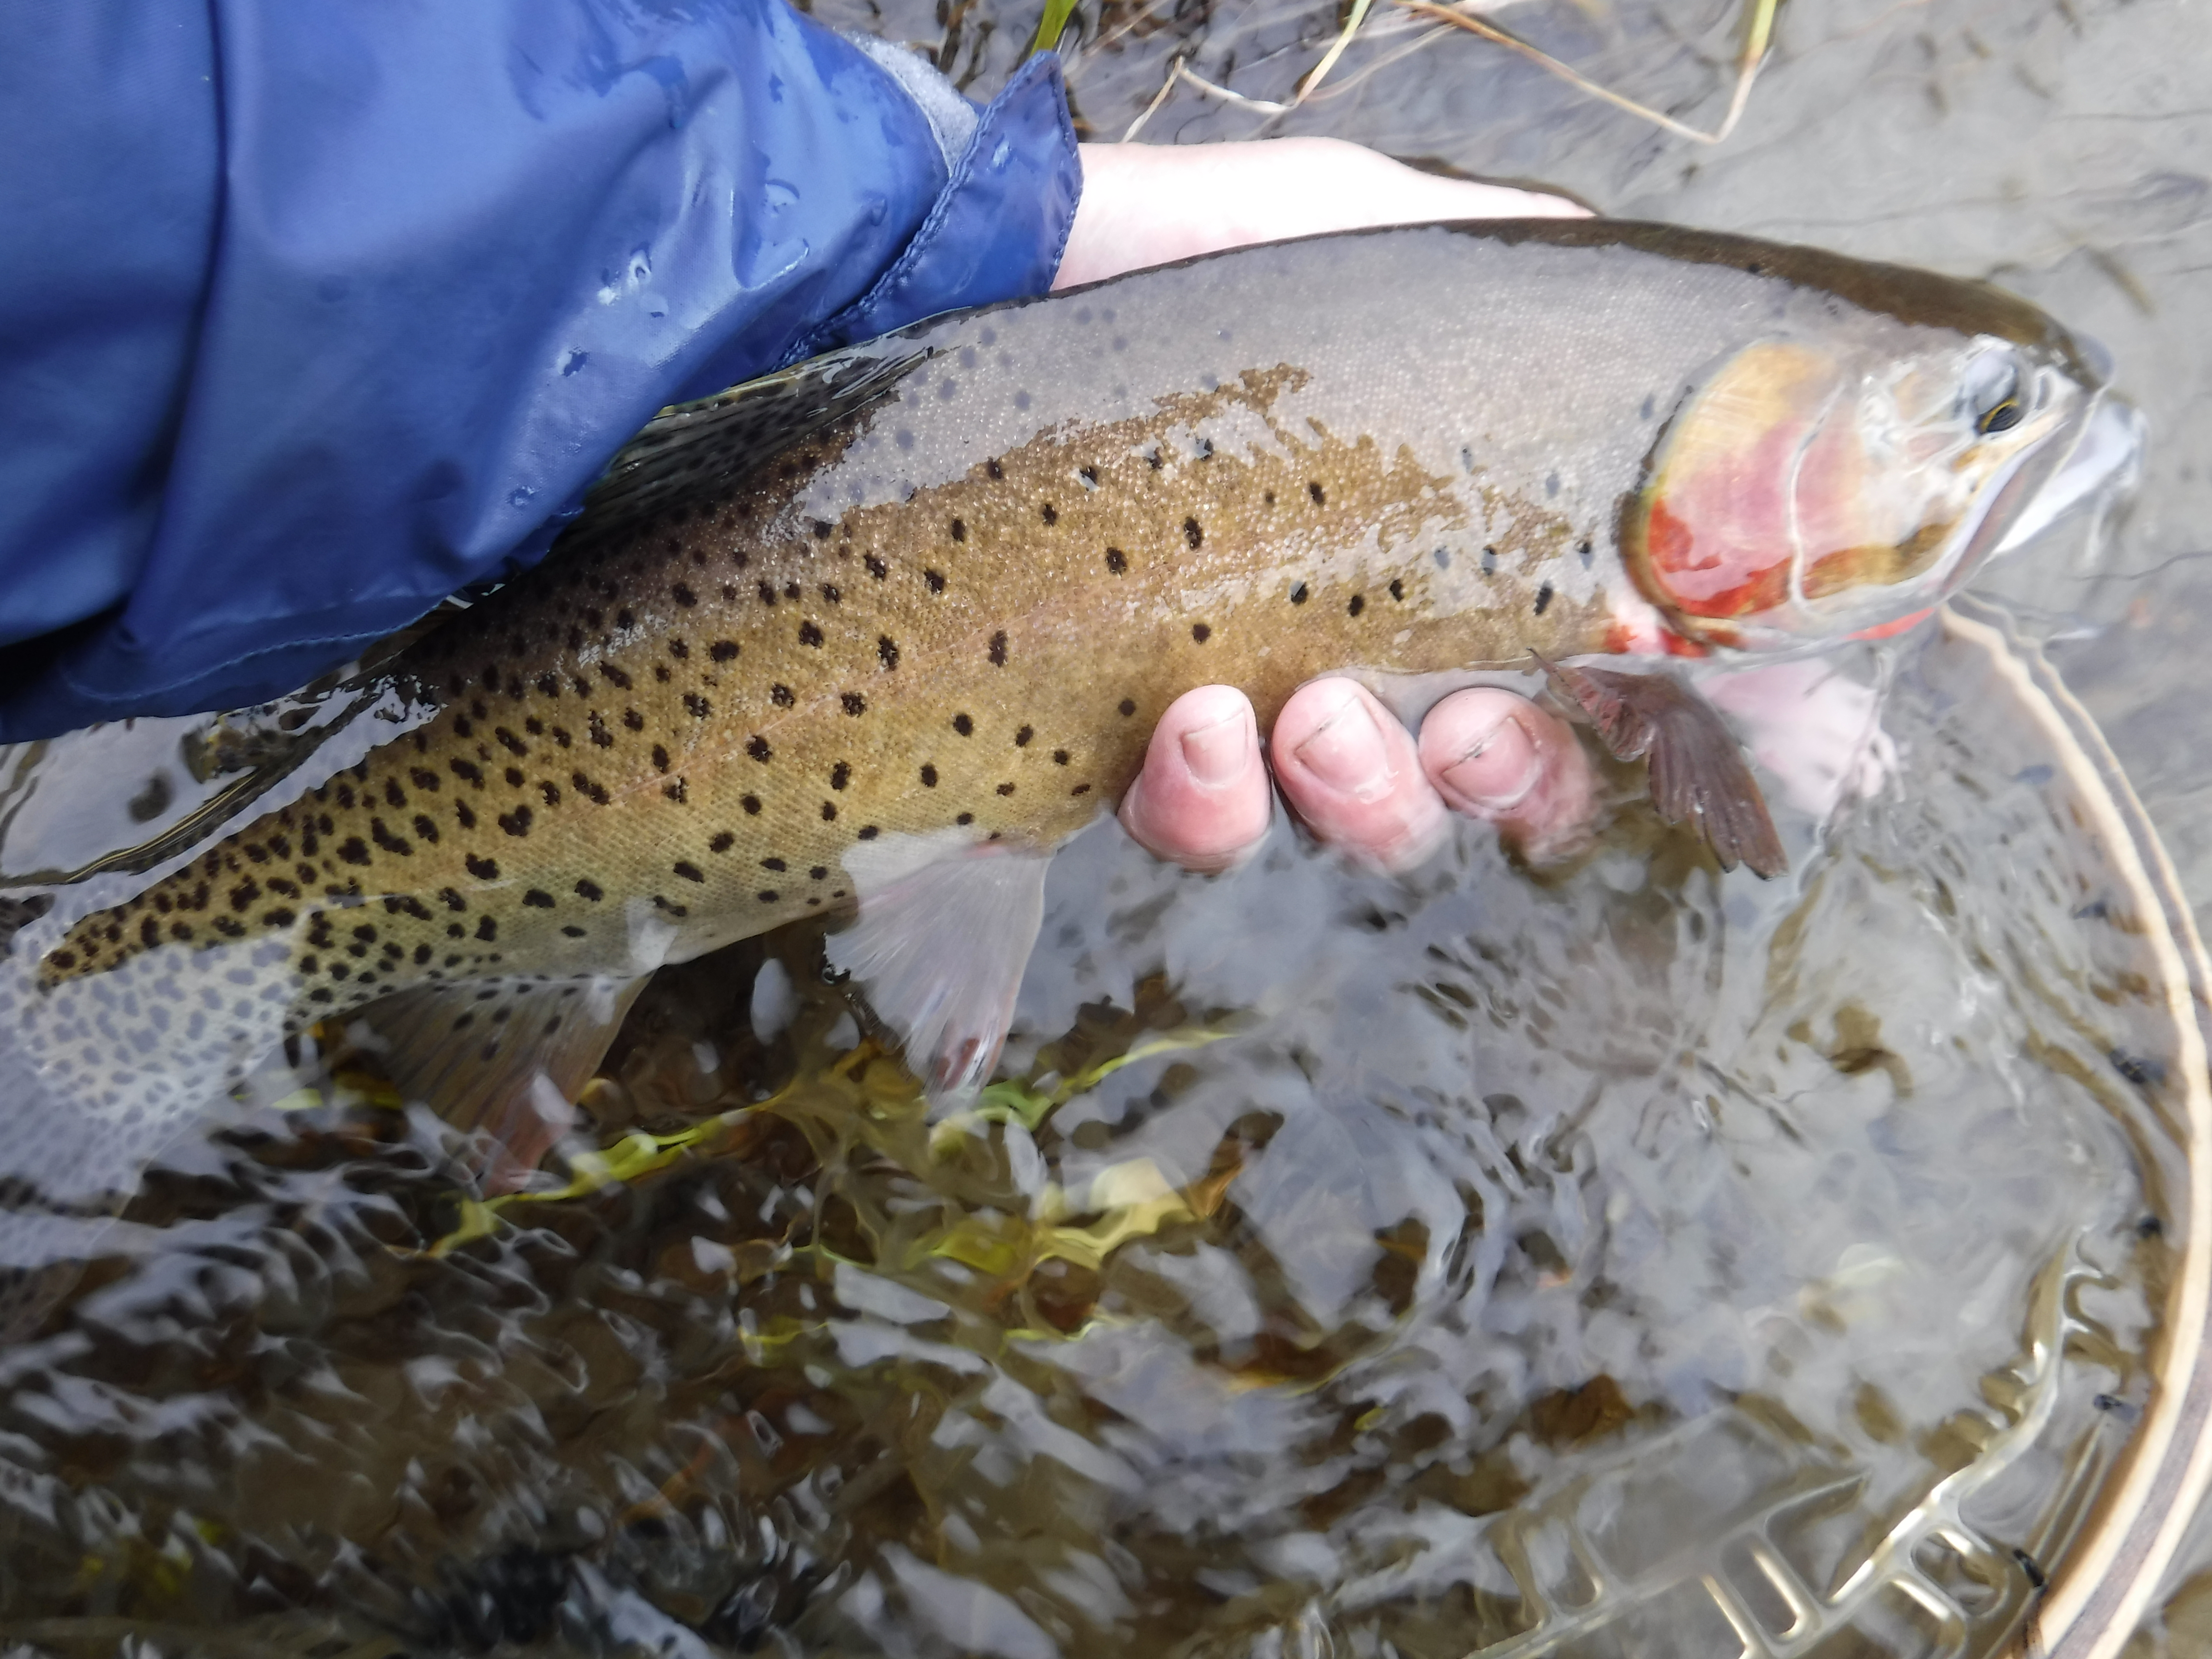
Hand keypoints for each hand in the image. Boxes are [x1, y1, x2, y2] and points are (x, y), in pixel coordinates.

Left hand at [1058, 138, 1600, 872]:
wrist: (1004, 277)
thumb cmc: (1200, 266)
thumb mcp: (1380, 236)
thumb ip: (1524, 284)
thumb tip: (1669, 322)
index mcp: (1456, 562)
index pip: (1596, 685)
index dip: (1672, 736)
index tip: (1742, 751)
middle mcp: (1371, 653)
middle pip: (1489, 792)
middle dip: (1498, 781)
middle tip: (1459, 727)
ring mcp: (1250, 711)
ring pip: (1358, 828)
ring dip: (1364, 800)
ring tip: (1307, 715)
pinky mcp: (1123, 745)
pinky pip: (1196, 833)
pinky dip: (1211, 804)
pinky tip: (1189, 727)